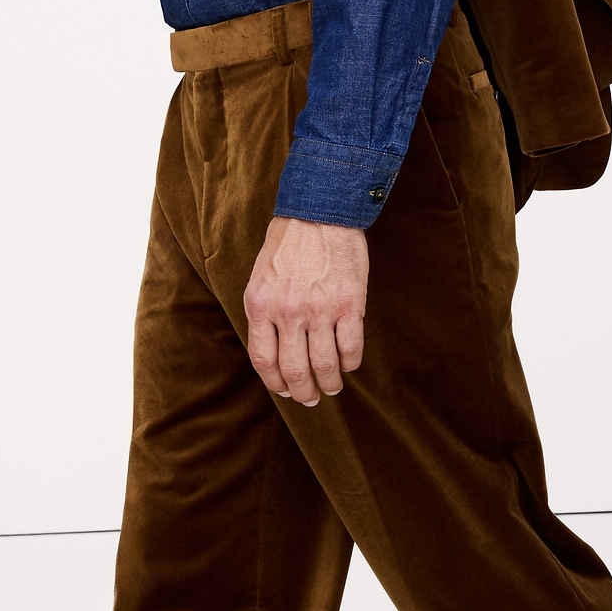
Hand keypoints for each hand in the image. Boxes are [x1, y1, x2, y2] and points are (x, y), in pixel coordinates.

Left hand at [244, 217, 367, 407]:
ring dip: (330, 383)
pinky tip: (349, 364)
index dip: (275, 384)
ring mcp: (320, 310)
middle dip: (303, 392)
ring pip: (325, 365)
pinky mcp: (350, 304)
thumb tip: (273, 353)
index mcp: (260, 306)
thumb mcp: (260, 279)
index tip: (285, 391)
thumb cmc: (288, 245)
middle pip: (294, 370)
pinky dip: (351, 363)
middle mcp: (288, 312)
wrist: (320, 212)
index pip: (264, 361)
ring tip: (332, 386)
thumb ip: (264, 314)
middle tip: (311, 398)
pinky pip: (351, 347)